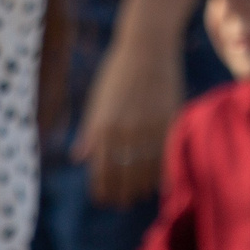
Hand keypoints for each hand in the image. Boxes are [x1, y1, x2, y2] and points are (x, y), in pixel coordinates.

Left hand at [71, 0, 184, 205]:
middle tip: (123, 202)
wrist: (148, 47)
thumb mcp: (97, 102)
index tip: (104, 199)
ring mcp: (149, 126)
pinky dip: (162, 171)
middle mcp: (125, 131)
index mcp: (103, 127)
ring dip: (142, 186)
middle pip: (124, 175)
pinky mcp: (170, 120)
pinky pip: (166, 154)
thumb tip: (79, 158)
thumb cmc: (117, 73)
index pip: (101, 171)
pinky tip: (159, 178)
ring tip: (140, 193)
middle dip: (122, 193)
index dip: (103, 189)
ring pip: (147, 169)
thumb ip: (90, 132)